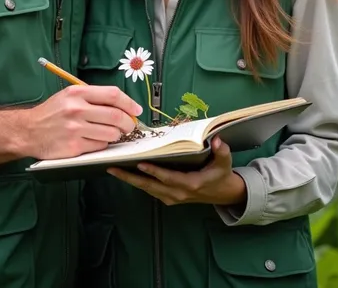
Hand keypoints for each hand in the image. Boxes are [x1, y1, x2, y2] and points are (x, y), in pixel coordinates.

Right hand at [18, 85, 141, 159]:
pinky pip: (99, 146)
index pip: (113, 95)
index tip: (136, 110)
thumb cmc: (52, 112)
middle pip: (115, 116)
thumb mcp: (69, 96)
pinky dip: (102, 145)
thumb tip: (123, 106)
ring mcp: (75, 129)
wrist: (28, 130)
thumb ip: (93, 98)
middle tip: (129, 126)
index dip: (129, 103)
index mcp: (78, 93)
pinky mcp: (74, 146)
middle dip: (128, 123)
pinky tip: (95, 141)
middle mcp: (77, 109)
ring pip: (111, 133)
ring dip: (116, 135)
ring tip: (112, 133)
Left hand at [107, 136, 246, 206]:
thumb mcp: (225, 162)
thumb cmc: (222, 175)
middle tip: (112, 168)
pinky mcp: (168, 197)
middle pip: (150, 186)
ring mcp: (172, 197)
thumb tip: (217, 140)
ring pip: (147, 189)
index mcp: (191, 184)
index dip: (154, 172)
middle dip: (130, 178)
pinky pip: (150, 190)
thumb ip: (222, 151)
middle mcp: (178, 194)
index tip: (139, 164)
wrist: (223, 194)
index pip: (168, 178)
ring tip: (114, 169)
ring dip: (130, 180)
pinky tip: (126, 173)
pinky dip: (137, 182)